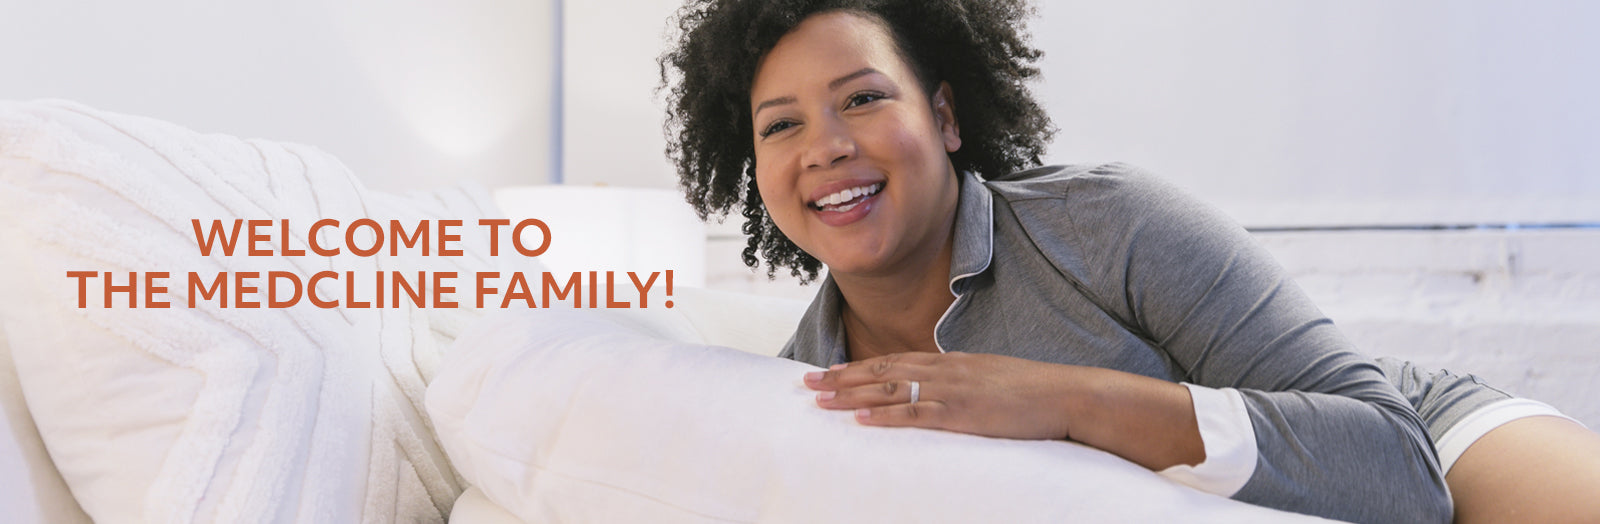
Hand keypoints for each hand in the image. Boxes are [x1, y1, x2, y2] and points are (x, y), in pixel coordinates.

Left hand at [802, 351, 1081, 440]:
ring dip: (852, 395)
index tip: (828, 371)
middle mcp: (945, 370)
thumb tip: (936, 391)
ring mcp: (953, 391)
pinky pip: (918, 414)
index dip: (857, 367)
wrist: (1065, 394)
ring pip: (891, 390)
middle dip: (841, 378)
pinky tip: (862, 420)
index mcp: (950, 362)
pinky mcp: (964, 414)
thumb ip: (959, 382)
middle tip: (806, 383)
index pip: (893, 361)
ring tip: (820, 400)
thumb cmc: (1031, 391)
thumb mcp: (988, 378)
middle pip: (881, 371)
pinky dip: (887, 416)